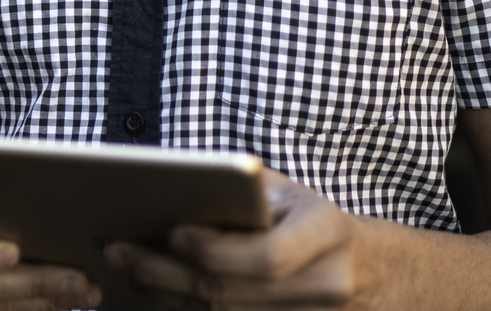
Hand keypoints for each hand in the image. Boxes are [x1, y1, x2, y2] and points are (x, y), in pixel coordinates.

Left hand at [102, 170, 380, 307]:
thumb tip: (173, 194)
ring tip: (123, 270)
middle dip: (165, 273)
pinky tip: (150, 294)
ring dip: (162, 296)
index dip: (217, 251)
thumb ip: (244, 194)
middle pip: (231, 293)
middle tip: (117, 251)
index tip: (171, 233)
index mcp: (327, 234)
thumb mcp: (292, 194)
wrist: (373, 275)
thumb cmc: (314, 221)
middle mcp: (325, 287)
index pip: (267, 257)